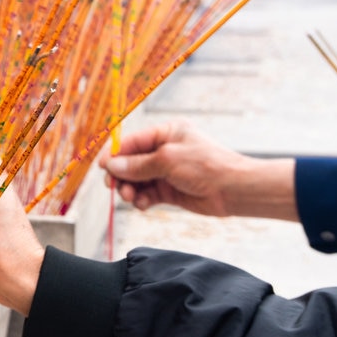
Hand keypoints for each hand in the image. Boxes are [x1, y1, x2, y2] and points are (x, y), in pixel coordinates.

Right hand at [98, 121, 297, 219]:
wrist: (234, 190)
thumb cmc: (207, 166)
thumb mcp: (168, 160)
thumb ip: (138, 164)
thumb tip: (112, 166)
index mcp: (166, 133)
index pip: (132, 141)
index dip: (115, 154)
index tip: (102, 167)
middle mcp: (165, 150)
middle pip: (131, 162)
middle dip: (121, 175)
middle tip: (114, 187)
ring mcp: (167, 171)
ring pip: (137, 180)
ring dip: (130, 189)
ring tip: (130, 197)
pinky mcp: (170, 189)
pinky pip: (147, 193)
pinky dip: (141, 199)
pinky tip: (142, 204)